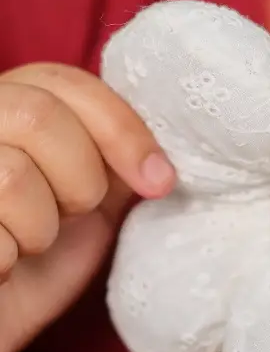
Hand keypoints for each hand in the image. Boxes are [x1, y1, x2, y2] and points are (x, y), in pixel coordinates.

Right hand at [0, 63, 173, 351]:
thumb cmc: (36, 268)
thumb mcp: (89, 202)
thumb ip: (115, 158)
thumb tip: (171, 131)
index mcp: (4, 105)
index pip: (65, 82)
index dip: (121, 129)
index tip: (159, 180)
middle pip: (39, 117)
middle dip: (80, 180)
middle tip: (72, 217)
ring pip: (11, 177)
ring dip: (39, 230)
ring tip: (27, 245)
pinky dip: (4, 264)